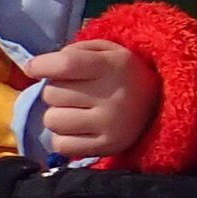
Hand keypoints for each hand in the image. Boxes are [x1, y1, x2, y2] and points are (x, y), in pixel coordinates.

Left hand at [22, 39, 160, 159]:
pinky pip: (61, 145)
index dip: (41, 65)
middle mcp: (113, 96)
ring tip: (77, 111)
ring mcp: (111, 125)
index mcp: (114, 66)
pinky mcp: (108, 147)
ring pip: (52, 120)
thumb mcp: (108, 50)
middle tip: (74, 92)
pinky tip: (80, 129)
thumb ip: (75, 51)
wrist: (162, 103)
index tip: (34, 68)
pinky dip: (64, 138)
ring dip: (58, 115)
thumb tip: (36, 68)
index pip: (65, 65)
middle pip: (52, 93)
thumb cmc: (124, 73)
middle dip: (56, 91)